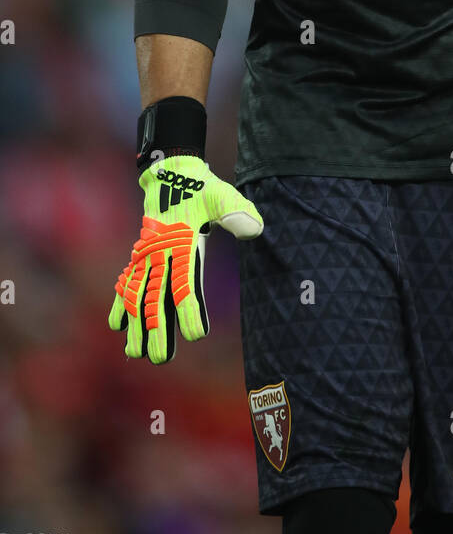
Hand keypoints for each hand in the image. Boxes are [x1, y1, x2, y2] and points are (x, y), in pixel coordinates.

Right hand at [109, 155, 262, 363]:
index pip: (185, 283)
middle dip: (158, 330)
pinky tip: (116, 326)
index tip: (197, 334)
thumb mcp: (222, 195)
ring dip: (136, 326)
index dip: (190, 309)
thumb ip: (236, 211)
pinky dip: (119, 303)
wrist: (172, 174)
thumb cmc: (202, 189)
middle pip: (156, 298)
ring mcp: (146, 255)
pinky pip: (126, 282)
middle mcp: (159, 253)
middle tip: (161, 360)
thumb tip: (255, 229)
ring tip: (136, 354)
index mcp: (180, 243)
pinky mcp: (139, 255)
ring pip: (138, 296)